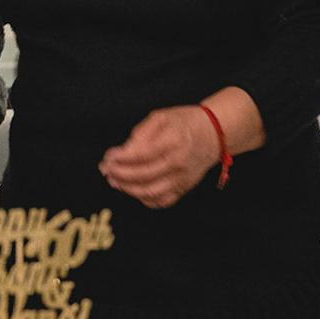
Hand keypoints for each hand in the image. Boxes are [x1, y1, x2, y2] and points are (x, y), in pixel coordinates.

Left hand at [99, 107, 219, 208]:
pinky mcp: (184, 189)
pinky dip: (144, 199)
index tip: (108, 156)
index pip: (142, 154)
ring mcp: (182, 179)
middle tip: (106, 169)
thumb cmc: (184, 123)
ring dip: (128, 189)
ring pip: (150, 192)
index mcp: (173, 141)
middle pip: (143, 175)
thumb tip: (124, 151)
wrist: (213, 135)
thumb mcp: (162, 117)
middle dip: (120, 174)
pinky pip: (161, 201)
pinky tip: (132, 189)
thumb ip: (141, 133)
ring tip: (114, 181)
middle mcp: (179, 163)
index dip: (122, 158)